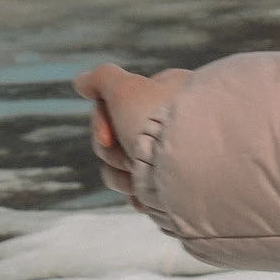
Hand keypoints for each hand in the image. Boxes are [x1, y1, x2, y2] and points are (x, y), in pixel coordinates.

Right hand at [71, 63, 193, 206]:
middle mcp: (174, 119)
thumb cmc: (159, 124)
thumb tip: (82, 81)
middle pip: (115, 138)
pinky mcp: (174, 184)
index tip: (108, 137)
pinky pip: (141, 193)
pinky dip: (141, 196)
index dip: (103, 121)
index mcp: (170, 91)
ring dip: (124, 177)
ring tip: (146, 179)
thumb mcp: (127, 90)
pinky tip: (150, 199)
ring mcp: (173, 153)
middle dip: (114, 153)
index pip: (115, 102)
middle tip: (132, 157)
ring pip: (122, 167)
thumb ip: (103, 80)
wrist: (198, 169)